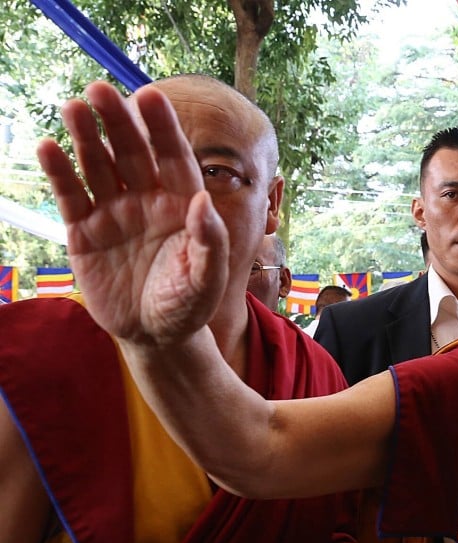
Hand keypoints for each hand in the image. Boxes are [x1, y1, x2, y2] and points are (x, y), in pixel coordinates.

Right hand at [35, 81, 227, 344]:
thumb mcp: (205, 280)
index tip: (151, 96)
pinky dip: (60, 173)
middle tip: (101, 91)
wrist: (155, 336)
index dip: (162, 127)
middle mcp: (147, 200)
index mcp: (181, 204)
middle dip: (118, 122)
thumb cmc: (188, 305)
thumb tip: (202, 201)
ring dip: (86, 137)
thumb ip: (208, 241)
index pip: (173, 157)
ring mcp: (114, 213)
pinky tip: (49, 147)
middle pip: (132, 152)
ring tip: (74, 108)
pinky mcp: (84, 232)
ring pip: (99, 166)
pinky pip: (71, 196)